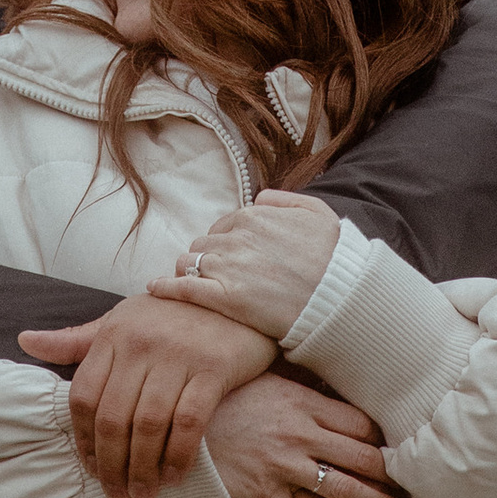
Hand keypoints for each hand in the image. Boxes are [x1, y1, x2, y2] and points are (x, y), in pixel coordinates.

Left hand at [18, 301, 275, 497]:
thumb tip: (24, 340)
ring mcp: (177, 356)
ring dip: (142, 468)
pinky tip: (173, 476)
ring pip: (148, 426)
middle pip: (112, 418)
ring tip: (143, 493)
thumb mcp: (121, 321)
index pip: (83, 397)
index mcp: (113, 335)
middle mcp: (141, 344)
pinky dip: (178, 456)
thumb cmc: (171, 316)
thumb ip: (76, 340)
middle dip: (111, 465)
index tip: (90, 468)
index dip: (82, 440)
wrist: (235, 299)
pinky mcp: (213, 370)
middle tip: (117, 494)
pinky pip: (189, 424)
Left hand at [147, 191, 339, 342]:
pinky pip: (183, 287)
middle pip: (204, 243)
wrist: (341, 296)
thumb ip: (284, 199)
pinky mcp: (225, 298)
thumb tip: (259, 199)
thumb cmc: (335, 257)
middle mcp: (236, 237)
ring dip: (190, 271)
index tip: (231, 256)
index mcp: (254, 216)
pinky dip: (165, 286)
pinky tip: (154, 288)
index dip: (226, 242)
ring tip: (195, 284)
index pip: (224, 225)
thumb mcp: (317, 211)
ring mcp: (228, 268)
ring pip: (190, 262)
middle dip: (207, 257)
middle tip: (216, 274)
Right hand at [203, 372, 421, 497]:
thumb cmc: (234, 399)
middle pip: (362, 459)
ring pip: (341, 492)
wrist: (184, 425)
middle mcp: (299, 435)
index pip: (361, 425)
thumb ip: (310, 391)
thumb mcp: (275, 381)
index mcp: (305, 403)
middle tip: (409, 491)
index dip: (384, 441)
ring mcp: (283, 466)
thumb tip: (345, 395)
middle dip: (391, 479)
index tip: (398, 453)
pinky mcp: (265, 494)